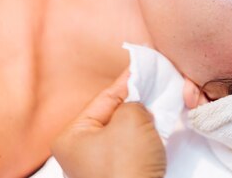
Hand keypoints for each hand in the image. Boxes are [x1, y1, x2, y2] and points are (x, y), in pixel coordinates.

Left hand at [52, 71, 166, 177]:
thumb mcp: (130, 118)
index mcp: (71, 137)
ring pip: (124, 133)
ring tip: (160, 104)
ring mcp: (98, 168)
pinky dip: (145, 138)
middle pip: (113, 116)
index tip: (143, 65)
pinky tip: (159, 129)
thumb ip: (133, 101)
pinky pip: (131, 149)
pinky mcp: (118, 177)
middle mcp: (79, 153)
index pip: (103, 99)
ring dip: (143, 120)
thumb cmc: (126, 163)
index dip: (127, 80)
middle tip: (155, 85)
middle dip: (136, 102)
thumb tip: (138, 104)